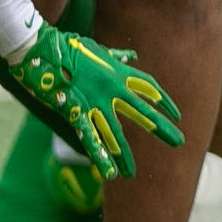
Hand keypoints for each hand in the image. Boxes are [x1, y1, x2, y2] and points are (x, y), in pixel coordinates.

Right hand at [7, 21, 183, 178]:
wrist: (41, 48)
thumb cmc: (67, 47)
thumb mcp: (98, 49)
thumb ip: (117, 57)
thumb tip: (132, 56)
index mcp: (118, 72)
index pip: (149, 87)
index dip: (164, 101)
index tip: (177, 114)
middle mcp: (113, 89)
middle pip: (143, 111)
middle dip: (161, 128)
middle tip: (179, 142)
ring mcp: (96, 101)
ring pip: (115, 133)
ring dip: (124, 155)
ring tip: (132, 174)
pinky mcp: (76, 111)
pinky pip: (90, 138)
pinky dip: (100, 156)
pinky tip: (109, 173)